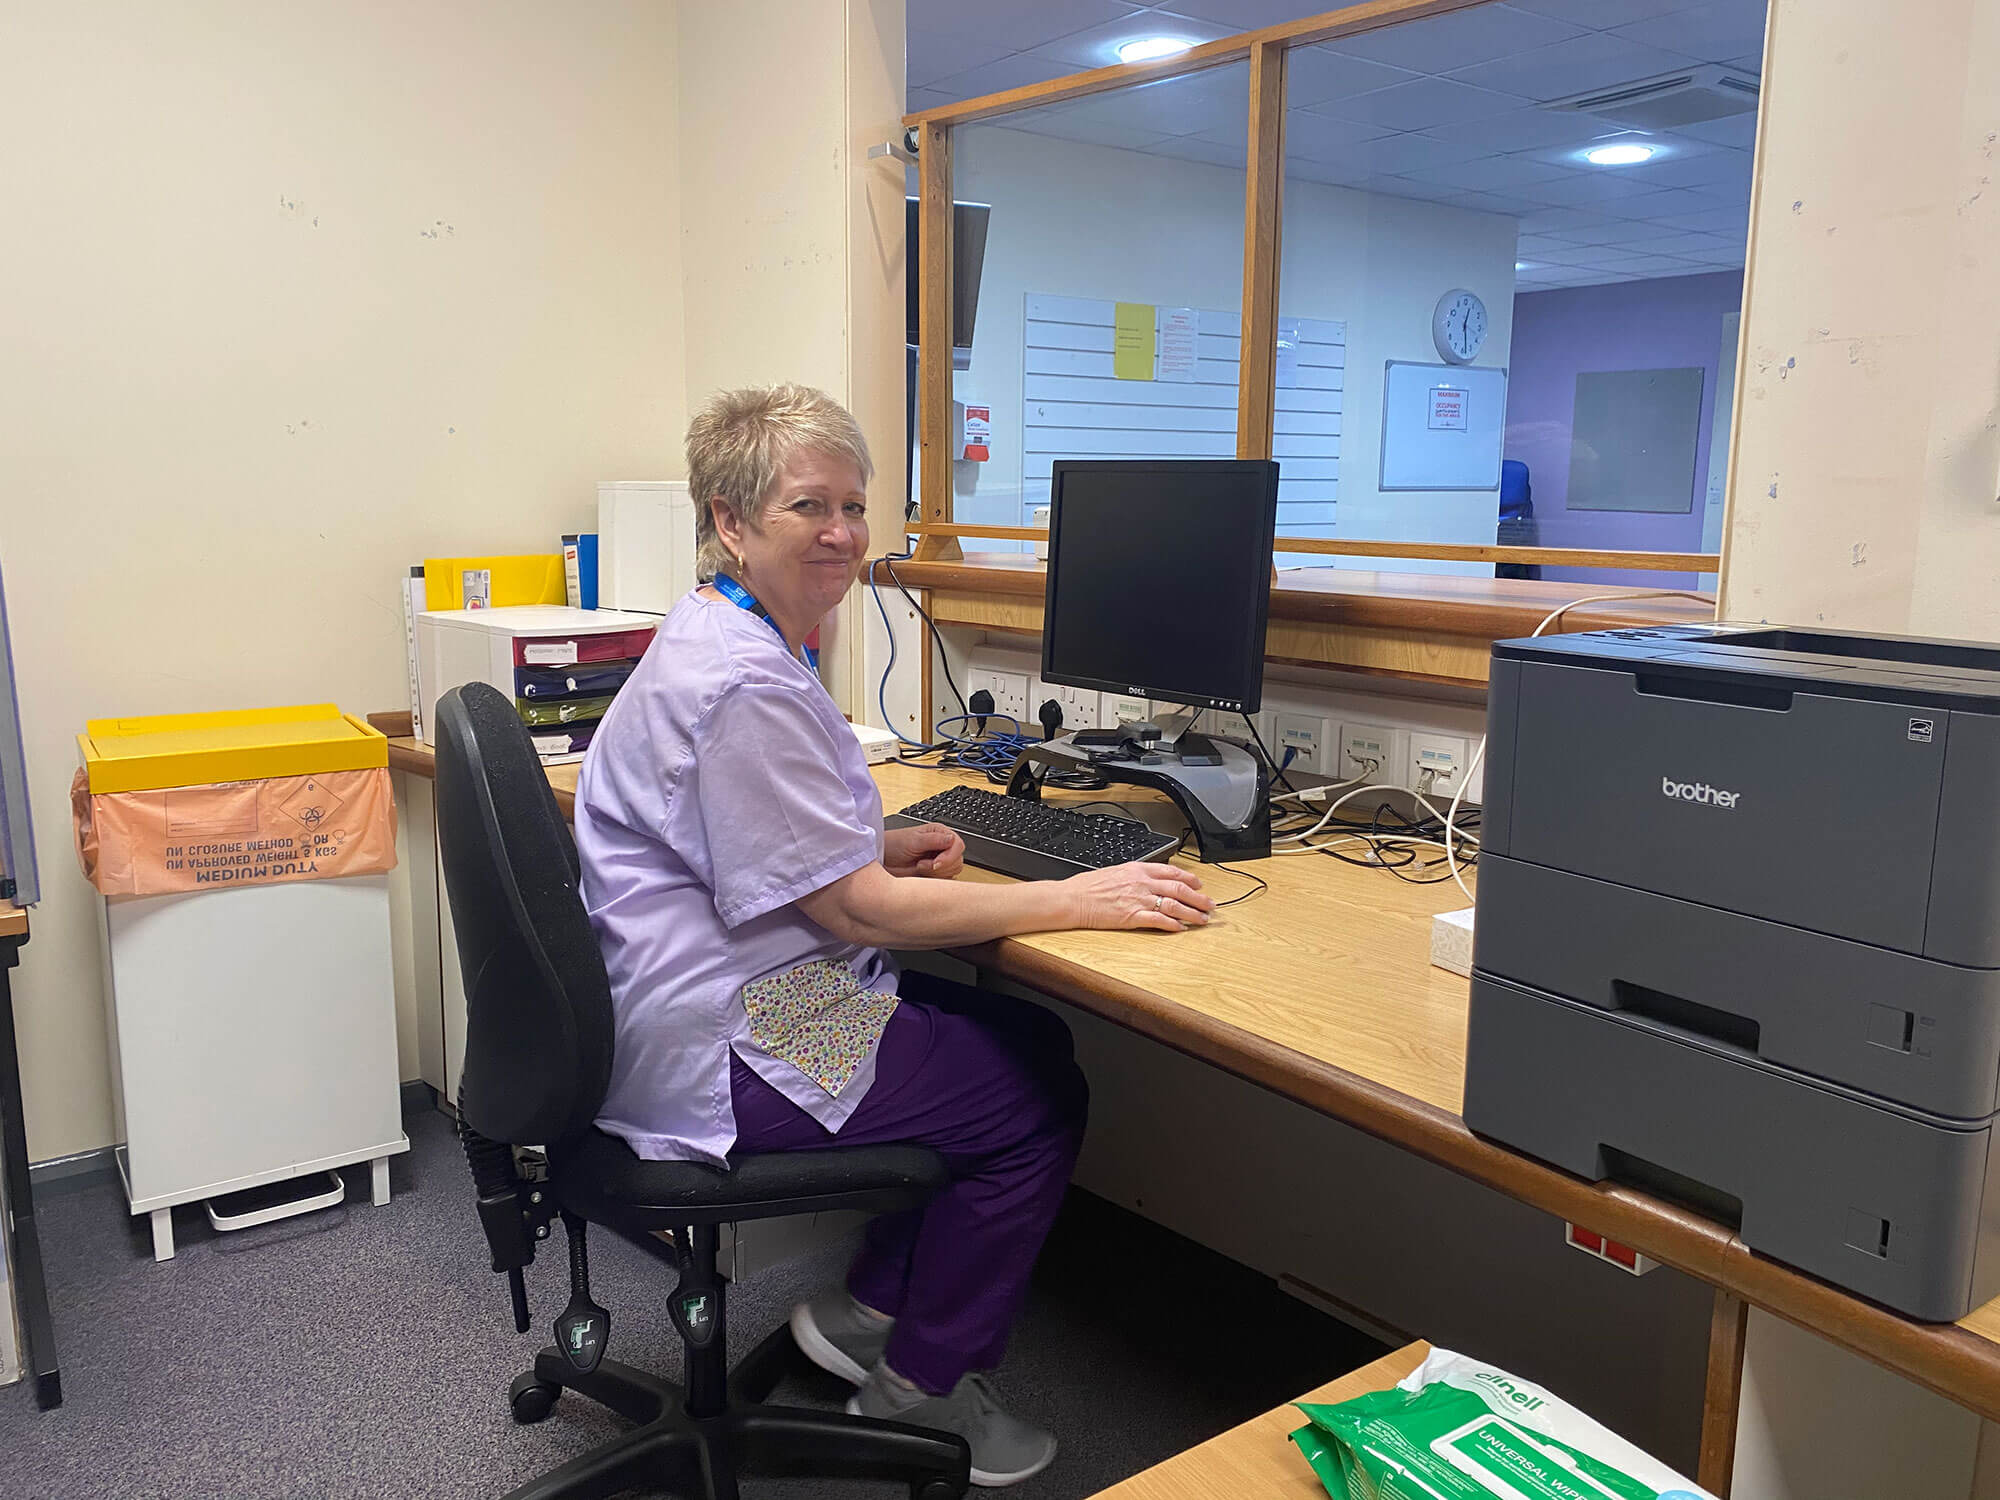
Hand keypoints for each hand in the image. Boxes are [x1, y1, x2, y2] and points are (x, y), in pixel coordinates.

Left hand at [884, 822, 965, 879]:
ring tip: (919, 867)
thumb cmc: (893, 845)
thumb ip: (934, 840)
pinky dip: (934, 881)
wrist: (882, 860)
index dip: (950, 856)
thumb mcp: (913, 840)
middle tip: (922, 865)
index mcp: (940, 833)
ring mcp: (940, 861)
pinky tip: (921, 874)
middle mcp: (942, 846)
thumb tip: (952, 838)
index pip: (958, 845)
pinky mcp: (935, 874)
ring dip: (936, 874)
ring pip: (953, 872)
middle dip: (941, 866)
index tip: (935, 863)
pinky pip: (945, 881)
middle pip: (958, 860)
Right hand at [1062, 862, 1215, 932]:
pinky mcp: (1133, 917)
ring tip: (1202, 919)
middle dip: (1198, 898)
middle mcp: (1142, 883)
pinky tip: (1181, 928)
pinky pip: (1159, 921)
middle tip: (1210, 904)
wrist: (1073, 899)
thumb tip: (1150, 879)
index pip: (1171, 872)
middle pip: (1179, 889)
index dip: (1189, 879)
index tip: (1199, 885)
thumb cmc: (1089, 887)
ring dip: (1192, 913)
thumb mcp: (1115, 871)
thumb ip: (1135, 875)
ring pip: (1174, 905)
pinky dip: (1173, 925)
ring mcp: (1138, 900)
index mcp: (1138, 869)